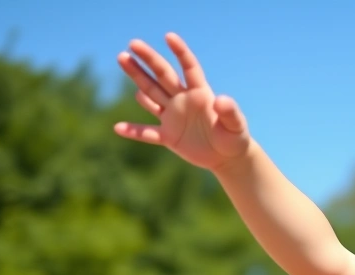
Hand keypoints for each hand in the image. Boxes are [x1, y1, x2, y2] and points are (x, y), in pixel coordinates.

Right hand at [114, 33, 250, 169]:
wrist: (228, 157)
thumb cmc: (235, 138)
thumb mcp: (236, 126)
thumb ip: (230, 112)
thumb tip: (221, 100)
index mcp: (200, 94)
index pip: (189, 68)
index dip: (180, 52)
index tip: (169, 36)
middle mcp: (183, 100)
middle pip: (163, 76)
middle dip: (148, 60)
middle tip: (132, 44)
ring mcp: (173, 117)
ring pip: (151, 94)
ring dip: (137, 78)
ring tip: (123, 58)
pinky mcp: (169, 136)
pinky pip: (148, 133)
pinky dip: (134, 132)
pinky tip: (118, 128)